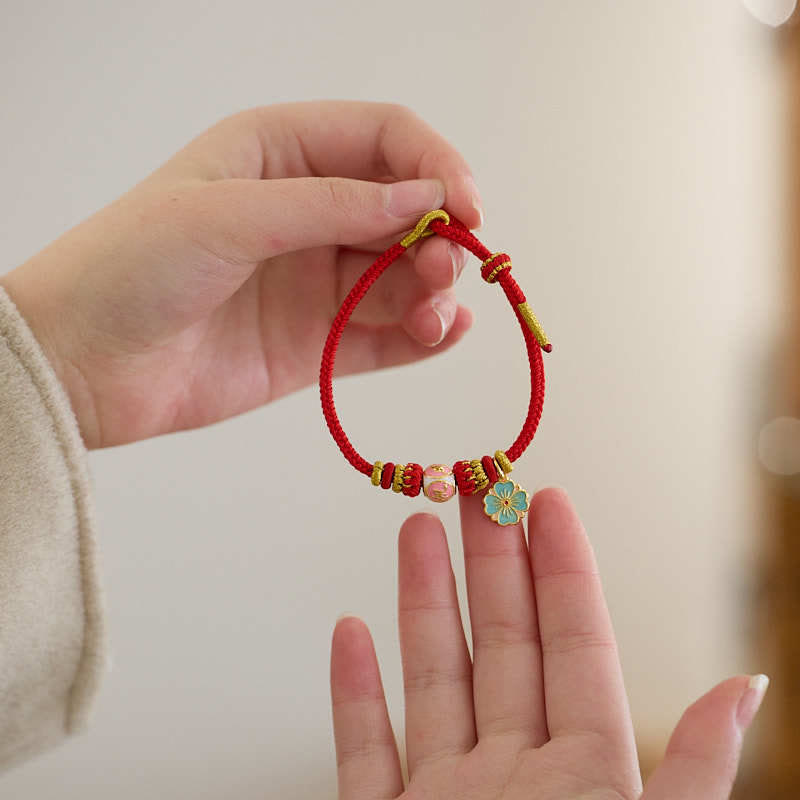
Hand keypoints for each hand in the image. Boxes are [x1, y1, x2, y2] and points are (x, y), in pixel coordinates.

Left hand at [0, 102, 480, 447]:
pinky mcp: (317, 343)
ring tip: (436, 315)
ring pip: (402, 277)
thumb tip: (427, 200)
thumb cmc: (131, 266)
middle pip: (405, 212)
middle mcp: (306, 213)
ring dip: (434, 292)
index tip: (466, 207)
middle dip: (439, 237)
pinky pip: (386, 335)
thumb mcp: (229, 214)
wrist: (83, 365)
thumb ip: (332, 205)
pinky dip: (424, 336)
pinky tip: (445, 334)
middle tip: (445, 269)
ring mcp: (314, 281)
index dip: (435, 167)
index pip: (385, 140)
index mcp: (280, 153)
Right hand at [330, 488, 766, 799]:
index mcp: (586, 781)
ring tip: (415, 531)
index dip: (561, 569)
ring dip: (419, 601)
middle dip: (488, 560)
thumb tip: (748, 689)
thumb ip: (690, 774)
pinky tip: (350, 634)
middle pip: (500, 643)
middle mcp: (514, 779)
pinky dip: (355, 692)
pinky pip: (364, 751)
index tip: (546, 500)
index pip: (574, 646)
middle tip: (475, 487)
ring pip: (431, 677)